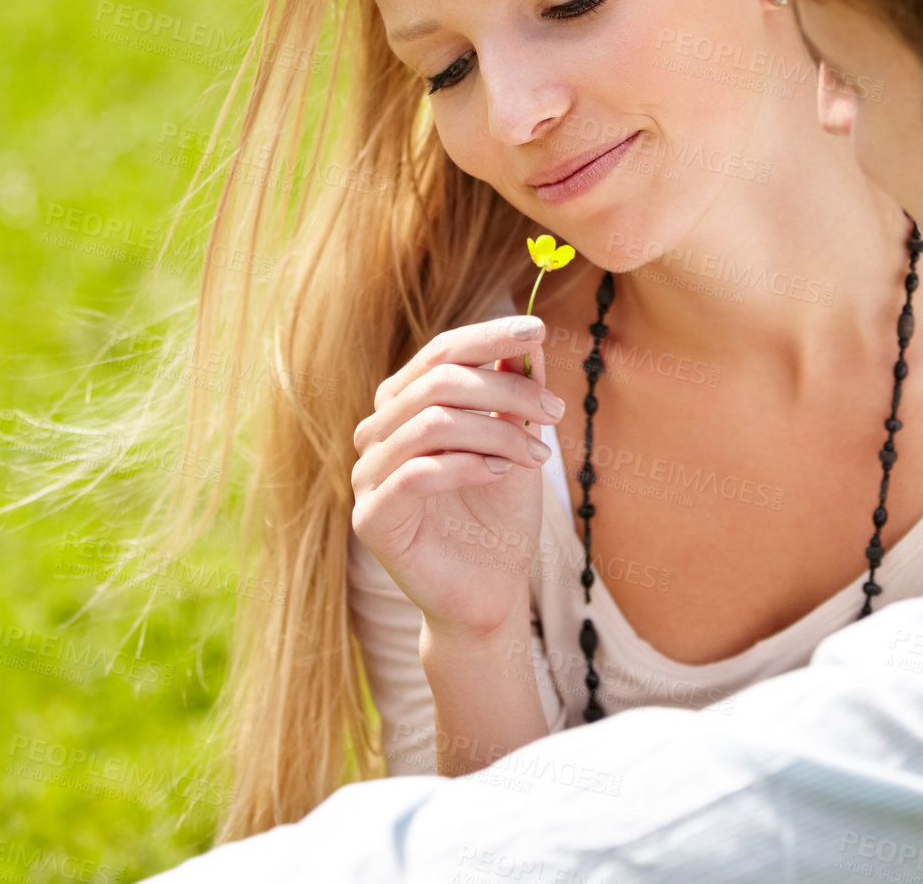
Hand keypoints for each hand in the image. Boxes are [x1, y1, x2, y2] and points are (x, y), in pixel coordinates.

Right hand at [351, 316, 564, 641]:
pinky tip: (503, 473)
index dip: (489, 335)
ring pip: (432, 422)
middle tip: (555, 411)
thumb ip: (514, 391)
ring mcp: (367, 474)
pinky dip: (469, 465)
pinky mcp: (371, 517)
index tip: (539, 329)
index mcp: (404, 405)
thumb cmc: (499, 516)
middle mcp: (377, 432)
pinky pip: (417, 473)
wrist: (491, 593)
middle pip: (438, 380)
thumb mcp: (515, 441)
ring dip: (497, 431)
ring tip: (538, 454)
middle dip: (506, 388)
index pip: (440, 352)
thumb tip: (529, 340)